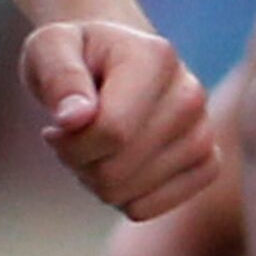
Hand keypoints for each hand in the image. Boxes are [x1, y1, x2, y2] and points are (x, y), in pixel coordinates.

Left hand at [22, 19, 217, 219]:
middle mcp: (189, 95)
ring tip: (88, 147)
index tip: (53, 129)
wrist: (109, 61)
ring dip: (93, 179)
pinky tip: (111, 165)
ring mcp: (203, 133)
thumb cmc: (75, 55)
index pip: (112, 129)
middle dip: (77, 161)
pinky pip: (147, 208)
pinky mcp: (207, 165)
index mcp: (155, 57)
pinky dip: (118, 196)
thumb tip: (74, 118)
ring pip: (130, 193)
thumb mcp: (49, 47)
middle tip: (65, 139)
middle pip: (118, 166)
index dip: (70, 142)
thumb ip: (59, 76)